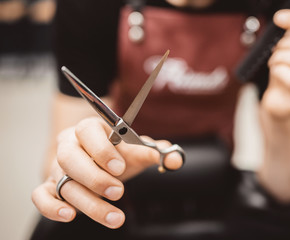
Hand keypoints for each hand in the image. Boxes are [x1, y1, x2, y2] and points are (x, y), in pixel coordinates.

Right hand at [32, 117, 182, 227]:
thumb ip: (156, 152)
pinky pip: (40, 196)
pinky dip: (51, 207)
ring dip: (88, 202)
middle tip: (118, 191)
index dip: (102, 149)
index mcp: (89, 129)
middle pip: (70, 158)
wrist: (100, 161)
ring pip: (62, 182)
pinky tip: (70, 215)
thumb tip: (174, 159)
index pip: (88, 131)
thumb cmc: (118, 154)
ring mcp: (56, 167)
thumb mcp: (137, 150)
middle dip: (94, 178)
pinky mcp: (49, 187)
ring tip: (115, 217)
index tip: (120, 166)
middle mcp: (68, 146)